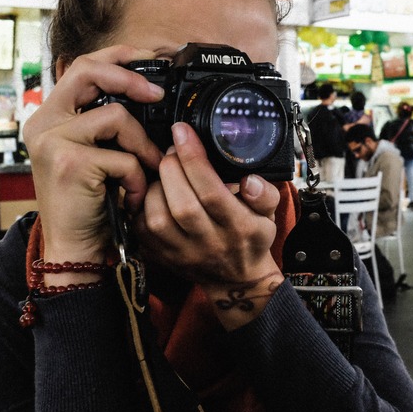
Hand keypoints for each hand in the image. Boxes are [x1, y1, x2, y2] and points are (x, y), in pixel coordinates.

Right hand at [22, 45, 164, 265]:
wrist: (75, 249)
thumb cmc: (93, 204)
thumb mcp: (98, 155)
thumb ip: (109, 126)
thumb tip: (152, 96)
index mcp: (51, 116)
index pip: (82, 66)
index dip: (117, 56)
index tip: (152, 59)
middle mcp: (44, 123)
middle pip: (89, 71)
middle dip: (130, 78)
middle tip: (158, 95)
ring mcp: (52, 141)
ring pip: (117, 117)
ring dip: (143, 146)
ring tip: (147, 171)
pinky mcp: (69, 163)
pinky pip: (123, 156)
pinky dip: (137, 178)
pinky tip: (131, 197)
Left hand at [133, 122, 280, 285]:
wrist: (235, 280)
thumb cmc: (250, 239)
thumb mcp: (270, 215)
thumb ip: (266, 194)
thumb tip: (250, 180)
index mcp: (239, 228)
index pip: (212, 193)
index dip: (194, 160)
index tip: (183, 132)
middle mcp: (210, 243)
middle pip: (182, 203)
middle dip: (172, 167)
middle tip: (173, 148)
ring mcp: (183, 253)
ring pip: (158, 216)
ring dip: (156, 185)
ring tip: (166, 170)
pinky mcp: (162, 256)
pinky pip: (142, 227)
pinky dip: (143, 204)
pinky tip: (156, 191)